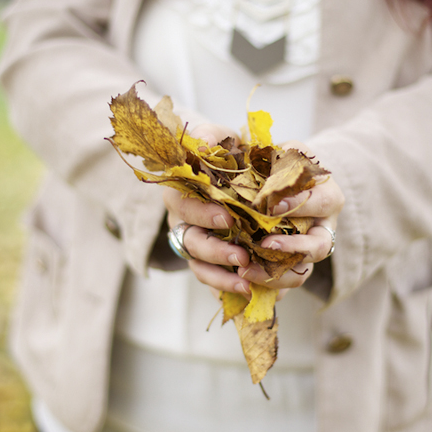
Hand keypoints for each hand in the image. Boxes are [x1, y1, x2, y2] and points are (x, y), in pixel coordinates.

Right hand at [164, 123, 252, 296]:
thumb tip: (201, 143)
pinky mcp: (215, 264)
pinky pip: (216, 284)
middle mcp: (186, 223)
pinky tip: (249, 295)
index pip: (182, 206)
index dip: (201, 213)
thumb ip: (209, 136)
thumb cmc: (230, 153)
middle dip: (215, 251)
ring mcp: (199, 246)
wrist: (248, 172)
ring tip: (247, 284)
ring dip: (222, 278)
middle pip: (190, 243)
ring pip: (200, 268)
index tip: (227, 217)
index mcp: (183, 194)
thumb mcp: (221, 138)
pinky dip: (229, 291)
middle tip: (241, 256)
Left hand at [235, 140, 343, 294]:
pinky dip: (264, 289)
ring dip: (276, 275)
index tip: (272, 204)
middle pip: (320, 246)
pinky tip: (242, 286)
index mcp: (323, 193)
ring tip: (245, 271)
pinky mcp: (290, 269)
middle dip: (293, 248)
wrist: (261, 187)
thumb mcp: (260, 147)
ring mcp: (307, 251)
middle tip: (264, 245)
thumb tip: (201, 142)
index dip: (301, 204)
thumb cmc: (261, 164)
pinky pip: (283, 287)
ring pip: (301, 274)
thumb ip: (234, 140)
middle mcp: (322, 226)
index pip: (323, 200)